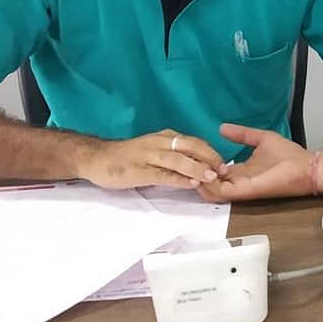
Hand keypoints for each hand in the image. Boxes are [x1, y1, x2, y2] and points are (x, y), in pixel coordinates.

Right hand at [78, 130, 223, 189]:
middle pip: (190, 146)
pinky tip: (189, 183)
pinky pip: (161, 174)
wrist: (97, 158)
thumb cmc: (128, 157)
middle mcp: (159, 143)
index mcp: (165, 138)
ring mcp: (148, 156)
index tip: (225, 163)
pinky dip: (177, 178)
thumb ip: (175, 157)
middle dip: (209, 157)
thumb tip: (199, 166)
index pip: (194, 142)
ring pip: (177, 159)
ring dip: (196, 167)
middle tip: (223, 170)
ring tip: (211, 176)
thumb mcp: (155, 152)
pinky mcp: (138, 170)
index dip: (211, 152)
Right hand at [198, 124, 314, 201]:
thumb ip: (242, 134)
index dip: (202, 164)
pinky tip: (204, 173)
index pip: (214, 171)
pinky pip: (222, 192)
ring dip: (200, 180)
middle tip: (184, 162)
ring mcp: (241, 187)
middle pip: (209, 182)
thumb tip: (222, 127)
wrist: (306, 167)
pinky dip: (210, 186)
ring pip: (211, 190)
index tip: (191, 154)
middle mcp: (238, 180)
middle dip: (195, 174)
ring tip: (191, 167)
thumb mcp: (261, 138)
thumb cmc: (289, 155)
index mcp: (241, 170)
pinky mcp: (246, 191)